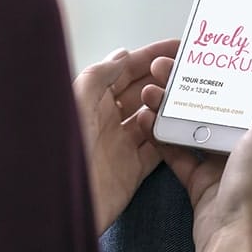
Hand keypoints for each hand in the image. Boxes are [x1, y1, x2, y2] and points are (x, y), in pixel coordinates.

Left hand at [73, 39, 178, 234]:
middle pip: (142, 92)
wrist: (56, 203)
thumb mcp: (77, 100)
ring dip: (171, 108)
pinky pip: (159, 150)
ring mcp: (120, 145)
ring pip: (153, 119)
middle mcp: (106, 119)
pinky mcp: (132, 170)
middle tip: (194, 71)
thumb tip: (122, 55)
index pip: (126, 70)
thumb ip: (100, 75)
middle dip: (165, 79)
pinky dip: (172, 139)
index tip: (178, 47)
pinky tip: (185, 127)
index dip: (151, 57)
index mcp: (91, 99)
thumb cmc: (59, 149)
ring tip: (194, 96)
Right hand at [137, 57, 251, 251]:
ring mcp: (220, 164)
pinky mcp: (198, 180)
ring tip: (149, 91)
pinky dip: (161, 137)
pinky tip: (146, 120)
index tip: (199, 53)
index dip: (222, 71)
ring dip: (169, 107)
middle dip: (187, 85)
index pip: (243, 92)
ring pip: (191, 126)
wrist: (233, 238)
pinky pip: (177, 152)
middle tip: (162, 68)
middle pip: (212, 106)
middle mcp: (245, 146)